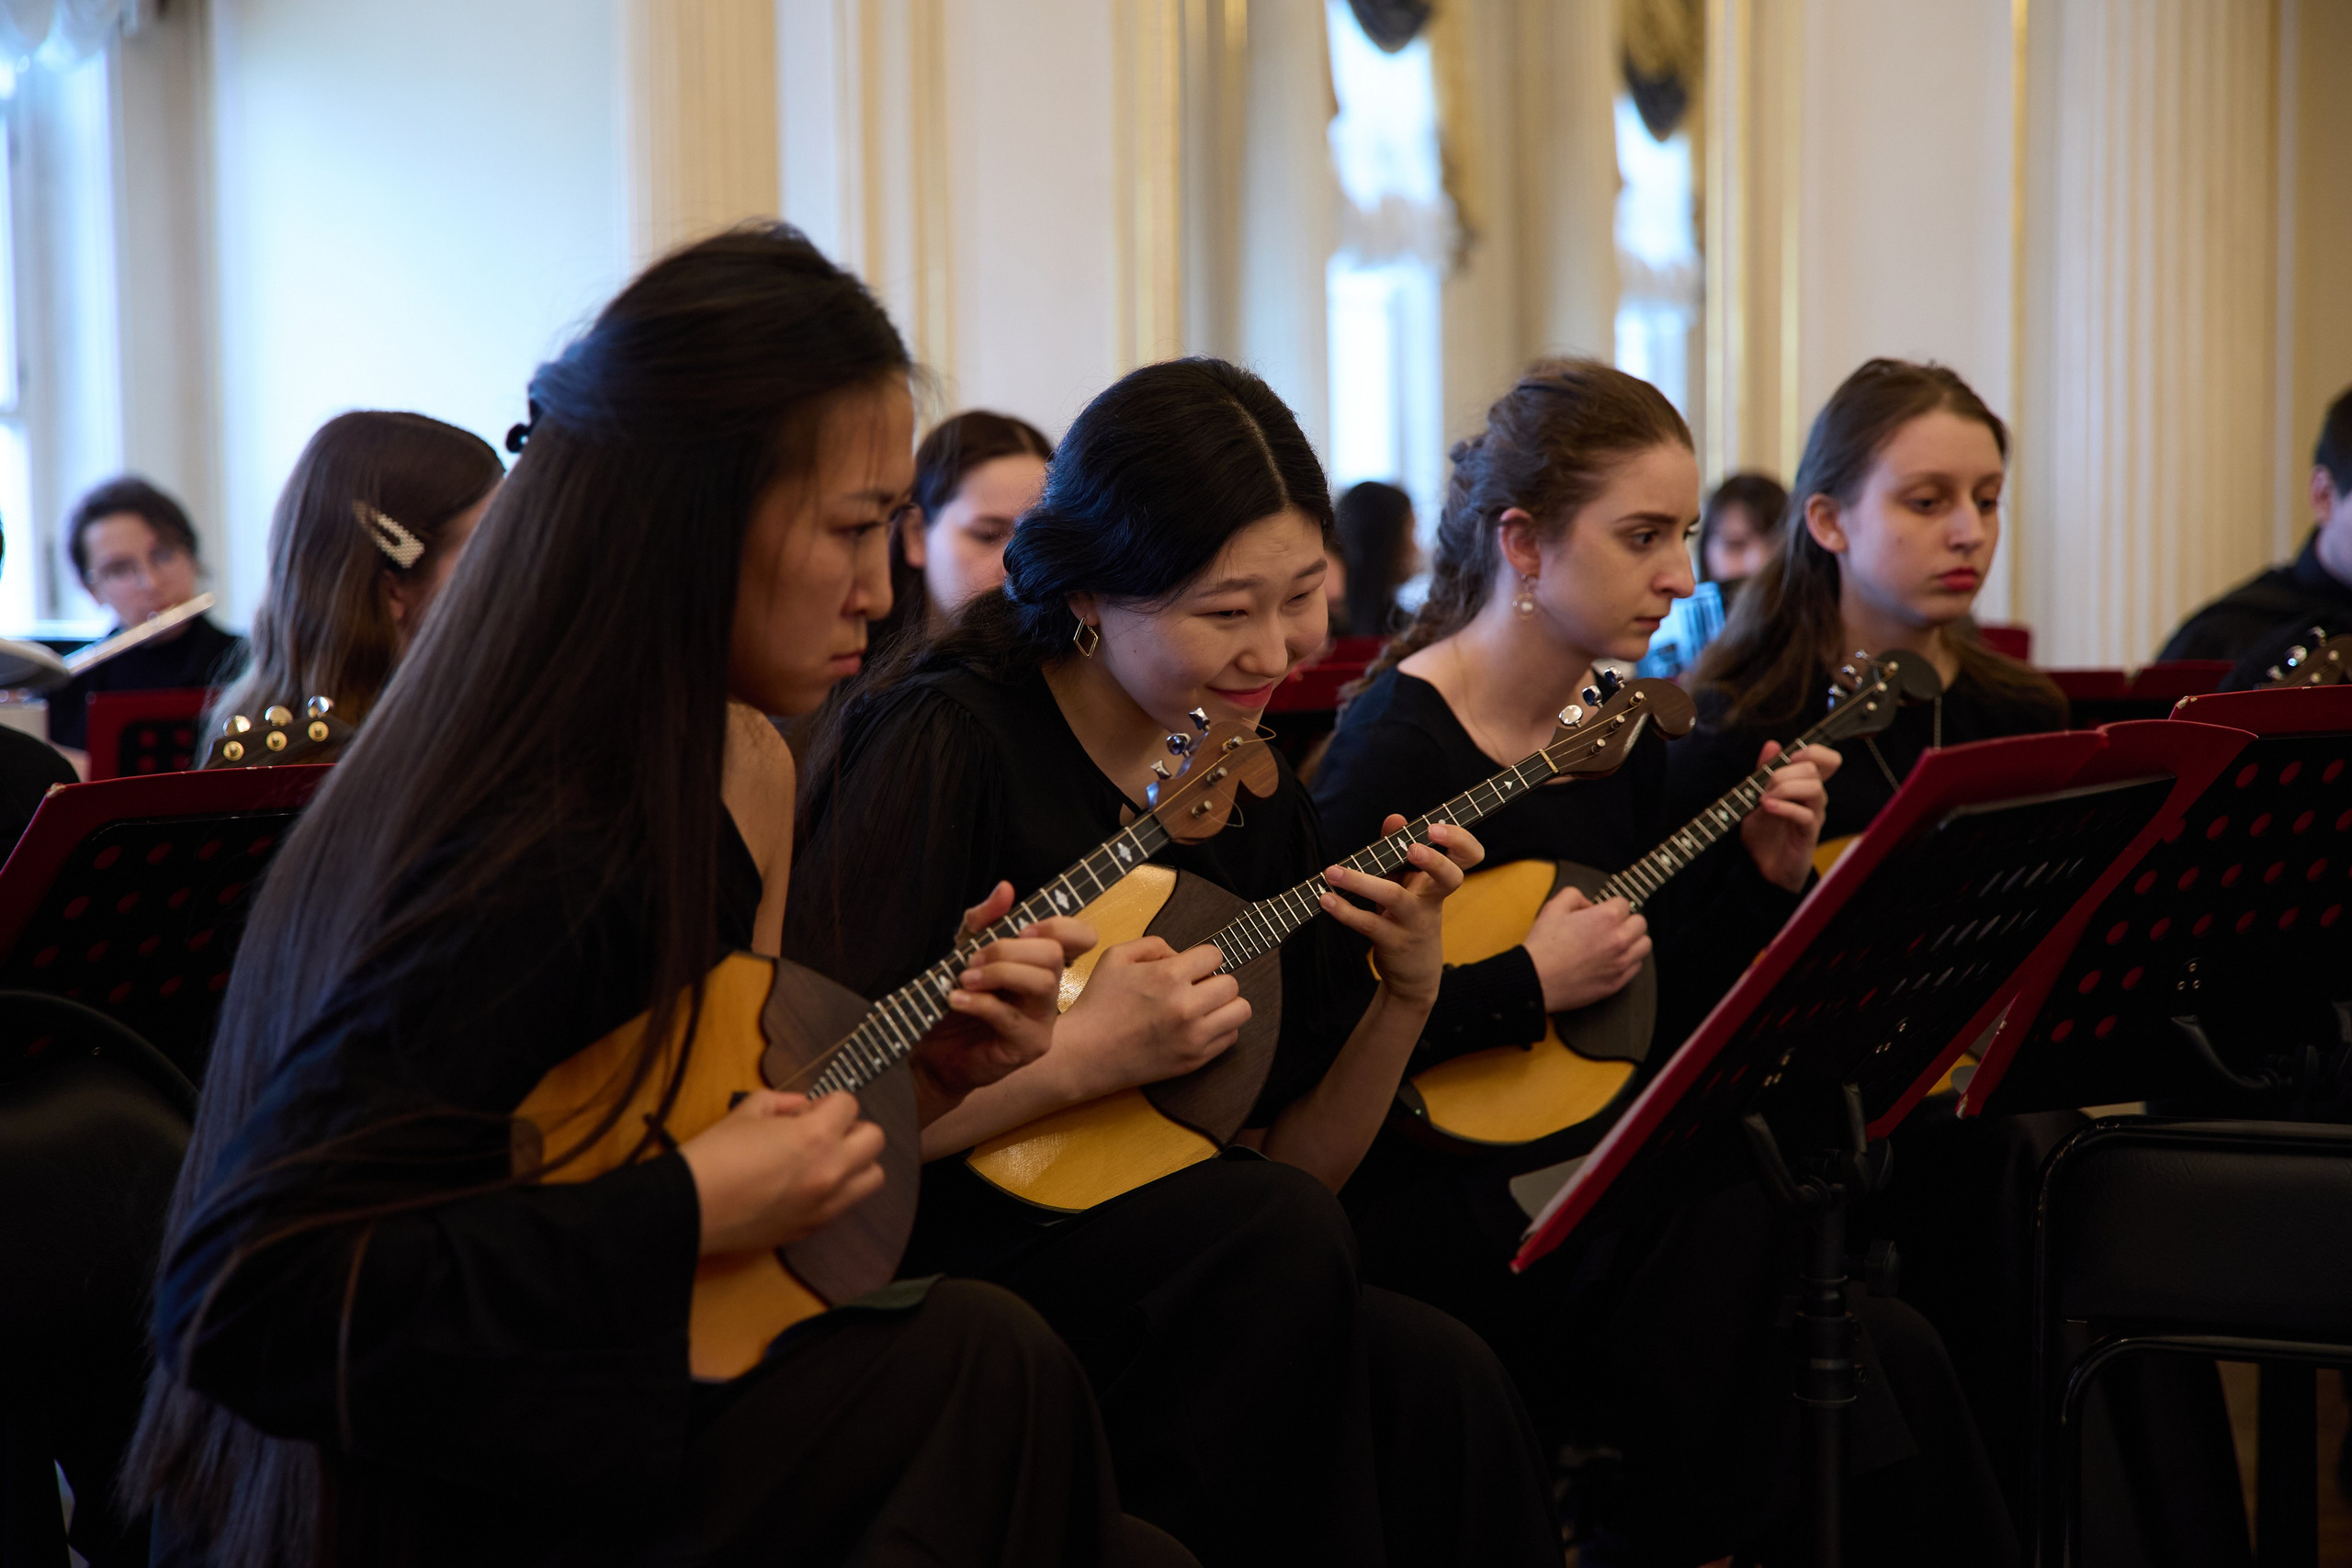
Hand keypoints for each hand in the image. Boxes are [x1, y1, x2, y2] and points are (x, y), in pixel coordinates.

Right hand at [679, 1089, 884, 1254]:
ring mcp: (825, 1204)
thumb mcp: (748, 1110)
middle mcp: (831, 1170)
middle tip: (824, 1133)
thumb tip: (802, 1107)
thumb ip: (784, 1102)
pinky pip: (844, 1204)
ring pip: (872, 1178)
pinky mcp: (812, 1228)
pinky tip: (804, 1186)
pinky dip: (836, 1191)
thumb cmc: (716, 1155)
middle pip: (875, 1140)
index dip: (829, 1103)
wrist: (691, 1207)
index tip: (810, 1111)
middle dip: (852, 1129)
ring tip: (823, 1161)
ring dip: (855, 1163)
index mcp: (816, 1136)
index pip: (850, 1104)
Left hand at [911, 881, 1094, 1114]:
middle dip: (1007, 950)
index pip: (1081, 937)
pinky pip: (1010, 1016)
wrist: (932, 1051)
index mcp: (1042, 965)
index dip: (1058, 926)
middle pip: (1054, 955)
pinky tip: (955, 999)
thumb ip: (984, 920)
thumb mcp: (965, 949)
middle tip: (972, 961)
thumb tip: (1006, 888)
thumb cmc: (954, 1000)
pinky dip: (979, 1002)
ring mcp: (1044, 1021)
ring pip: (1043, 983)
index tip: (1021, 929)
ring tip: (964, 980)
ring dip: (998, 973)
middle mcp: (1050, 992)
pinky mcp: (1028, 1047)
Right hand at [1056, 936, 1250, 1095]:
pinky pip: (1230, 1038)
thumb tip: (1180, 954)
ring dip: (1225, 1005)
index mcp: (1168, 976)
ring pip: (1240, 1011)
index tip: (1192, 967)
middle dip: (1214, 981)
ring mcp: (1193, 1036)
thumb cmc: (1097, 1004)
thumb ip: (1153, 944)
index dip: (1202, 959)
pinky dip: (1219, 1030)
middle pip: (1231, 984)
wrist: (1085, 1054)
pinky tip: (1196, 1028)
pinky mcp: (1194, 1060)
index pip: (1214, 956)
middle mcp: (1186, 1006)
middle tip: (1196, 989)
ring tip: (1203, 1007)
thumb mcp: (1115, 957)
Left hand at [1320, 816, 1482, 1007]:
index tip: (1436, 826)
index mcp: (1439, 880)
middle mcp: (1432, 899)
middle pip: (1449, 877)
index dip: (1460, 840)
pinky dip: (1345, 911)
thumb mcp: (1407, 882)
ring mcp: (1414, 922)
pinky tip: (1327, 899)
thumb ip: (1397, 847)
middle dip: (1433, 859)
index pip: (1469, 856)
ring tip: (1332, 871)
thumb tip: (1394, 818)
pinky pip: (1369, 924)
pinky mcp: (1393, 942)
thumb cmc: (1409, 915)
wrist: (1414, 973)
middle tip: (1413, 846)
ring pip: (1395, 898)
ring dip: (1361, 881)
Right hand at [1521, 885, 1649, 1010]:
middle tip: (1611, 927)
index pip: (1624, 903)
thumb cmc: (1543, 944)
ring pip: (1644, 945)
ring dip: (1633, 941)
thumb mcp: (1553, 907)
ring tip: (1616, 943)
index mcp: (1606, 917)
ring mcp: (1621, 963)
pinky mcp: (1617, 982)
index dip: (1611, 905)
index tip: (1601, 912)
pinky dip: (1628, 961)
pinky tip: (1612, 960)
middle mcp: (1619, 939)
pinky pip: (1636, 966)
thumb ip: (1574, 895)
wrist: (1536, 979)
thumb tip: (1588, 904)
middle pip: (1640, 923)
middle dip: (1626, 921)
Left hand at [1740, 741, 1841, 891]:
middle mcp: (1814, 799)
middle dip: (1783, 772)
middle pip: (1813, 769)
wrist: (1762, 868)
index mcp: (1804, 787)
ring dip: (1784, 788)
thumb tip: (1772, 745)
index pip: (1827, 760)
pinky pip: (1805, 814)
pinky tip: (1767, 807)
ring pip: (1814, 788)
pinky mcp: (1808, 834)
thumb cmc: (1764, 833)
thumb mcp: (1756, 796)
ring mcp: (1814, 816)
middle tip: (1765, 787)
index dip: (1814, 751)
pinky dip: (1784, 807)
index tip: (1790, 757)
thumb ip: (1764, 771)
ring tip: (1765, 800)